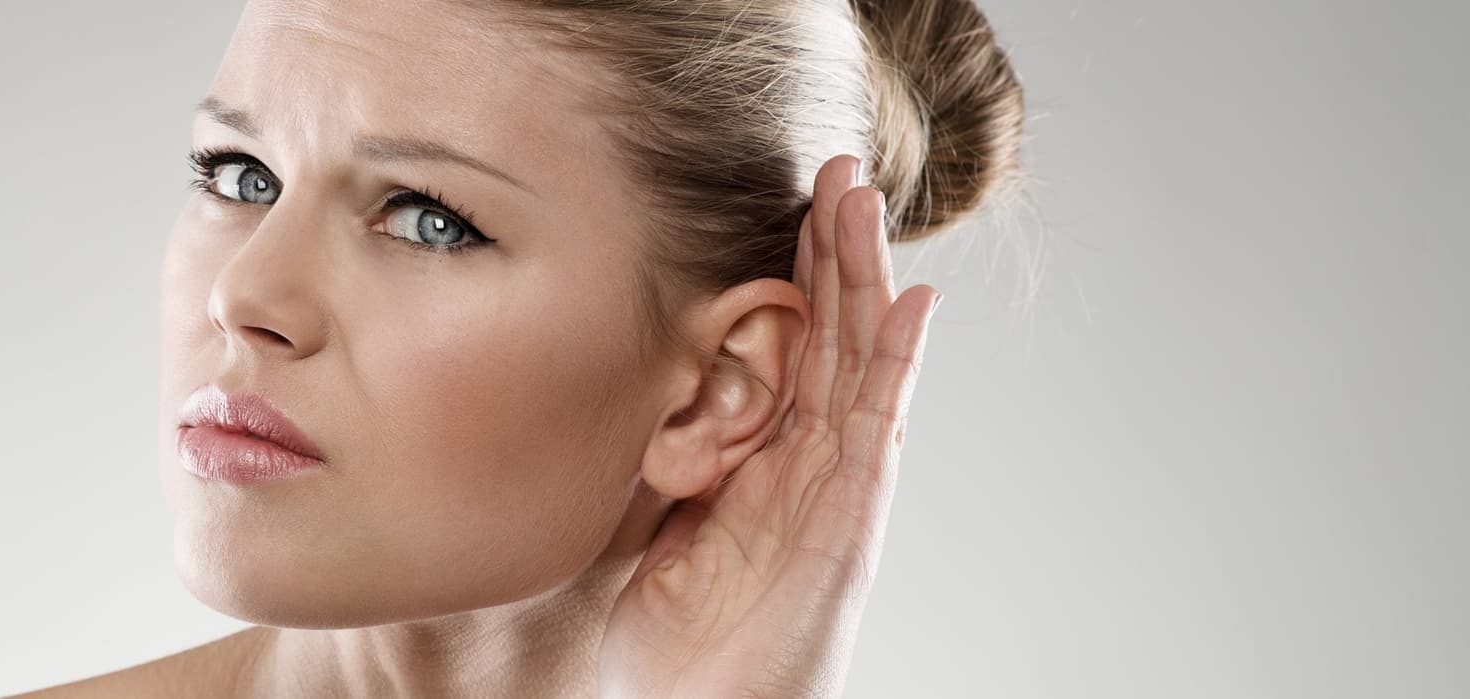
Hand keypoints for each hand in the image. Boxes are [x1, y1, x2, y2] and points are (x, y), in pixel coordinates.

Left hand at [598, 153, 943, 697]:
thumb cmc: (674, 647)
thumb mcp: (658, 524)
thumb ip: (671, 457)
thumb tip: (641, 390)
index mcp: (765, 462)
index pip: (791, 347)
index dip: (794, 272)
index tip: (787, 198)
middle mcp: (811, 467)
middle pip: (835, 337)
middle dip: (836, 251)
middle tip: (836, 166)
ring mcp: (838, 493)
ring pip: (862, 363)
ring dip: (867, 279)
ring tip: (866, 202)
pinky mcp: (850, 526)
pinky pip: (878, 431)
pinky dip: (898, 366)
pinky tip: (911, 305)